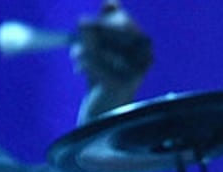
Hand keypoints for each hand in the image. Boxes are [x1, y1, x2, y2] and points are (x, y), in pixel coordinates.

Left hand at [72, 1, 153, 123]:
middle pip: (112, 29)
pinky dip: (83, 63)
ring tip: (76, 56)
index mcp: (144, 44)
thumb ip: (107, 21)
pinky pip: (96, 62)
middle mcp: (146, 56)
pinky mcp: (123, 83)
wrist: (102, 109)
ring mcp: (137, 71)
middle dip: (90, 32)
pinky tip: (78, 69)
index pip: (120, 18)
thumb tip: (111, 1)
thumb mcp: (102, 44)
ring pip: (102, 44)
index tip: (83, 27)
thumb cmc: (102, 74)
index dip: (100, 21)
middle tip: (77, 38)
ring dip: (84, 48)